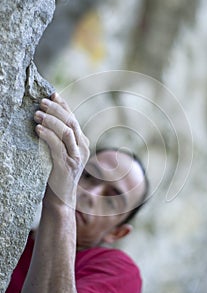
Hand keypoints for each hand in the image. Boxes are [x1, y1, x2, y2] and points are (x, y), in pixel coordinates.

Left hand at [34, 93, 89, 208]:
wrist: (60, 198)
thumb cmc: (56, 172)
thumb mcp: (60, 152)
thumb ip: (59, 138)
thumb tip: (44, 118)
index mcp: (81, 142)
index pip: (73, 118)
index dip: (63, 105)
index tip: (52, 94)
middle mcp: (82, 147)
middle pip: (71, 122)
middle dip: (56, 109)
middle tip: (41, 102)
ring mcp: (76, 157)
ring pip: (66, 132)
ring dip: (51, 120)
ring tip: (37, 114)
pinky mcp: (67, 165)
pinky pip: (57, 146)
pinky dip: (48, 135)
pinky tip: (38, 130)